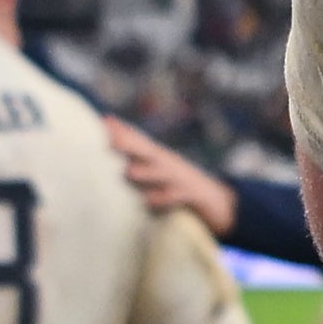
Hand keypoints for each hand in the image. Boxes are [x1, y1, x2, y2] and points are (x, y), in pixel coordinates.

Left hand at [98, 115, 238, 241]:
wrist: (218, 202)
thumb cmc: (180, 188)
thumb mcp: (160, 174)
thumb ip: (140, 166)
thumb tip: (115, 163)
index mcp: (160, 159)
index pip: (140, 141)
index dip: (123, 131)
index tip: (104, 121)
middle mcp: (170, 165)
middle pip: (148, 152)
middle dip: (130, 144)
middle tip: (110, 138)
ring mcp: (182, 179)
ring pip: (163, 173)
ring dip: (147, 172)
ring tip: (130, 171)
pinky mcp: (193, 195)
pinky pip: (178, 196)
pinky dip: (165, 197)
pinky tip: (150, 200)